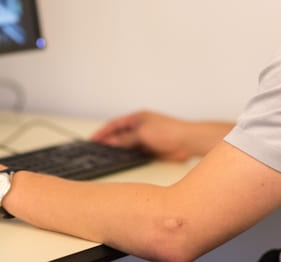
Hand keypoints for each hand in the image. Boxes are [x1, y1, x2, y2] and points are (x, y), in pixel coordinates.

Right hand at [91, 110, 206, 160]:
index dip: (103, 131)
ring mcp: (145, 138)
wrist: (187, 142)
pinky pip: (135, 153)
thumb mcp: (142, 133)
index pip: (115, 124)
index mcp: (137, 118)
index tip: (93, 139)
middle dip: (108, 141)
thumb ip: (126, 138)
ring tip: (105, 156)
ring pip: (127, 145)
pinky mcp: (150, 149)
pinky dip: (127, 156)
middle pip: (119, 135)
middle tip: (96, 149)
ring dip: (118, 150)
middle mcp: (140, 127)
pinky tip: (121, 161)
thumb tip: (111, 142)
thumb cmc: (168, 131)